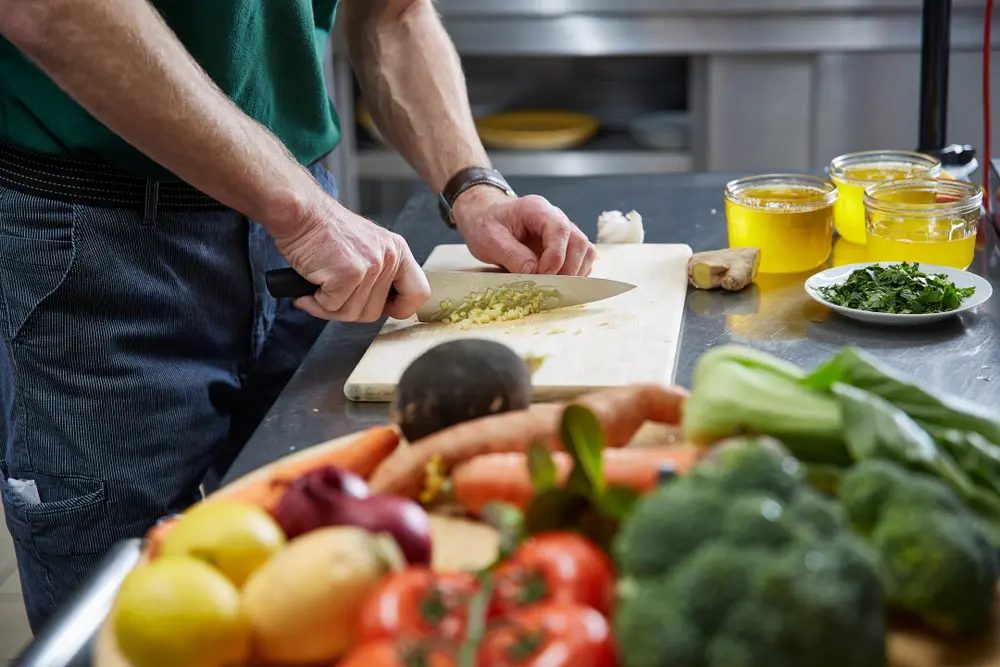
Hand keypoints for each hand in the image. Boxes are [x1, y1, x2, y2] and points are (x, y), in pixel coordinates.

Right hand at [272, 191, 430, 321]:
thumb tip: (377, 306)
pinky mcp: (348, 274)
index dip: (400, 308)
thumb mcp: (365, 246)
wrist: (300, 212)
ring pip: (352, 313)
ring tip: (317, 286)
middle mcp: (389, 257)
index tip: (380, 308)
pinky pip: (332, 308)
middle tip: (330, 295)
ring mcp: (370, 266)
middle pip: (375, 312)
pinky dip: (315, 302)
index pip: (418, 293)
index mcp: (397, 250)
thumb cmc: (323, 231)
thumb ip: (378, 273)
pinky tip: (309, 286)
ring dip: (328, 307)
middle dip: (348, 309)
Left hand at [452, 187, 595, 275]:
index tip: (543, 275)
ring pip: (585, 251)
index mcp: (537, 209)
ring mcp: (563, 232)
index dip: (555, 256)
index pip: (559, 230)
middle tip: (551, 287)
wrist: (484, 220)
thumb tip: (534, 273)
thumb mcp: (490, 240)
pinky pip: (581, 260)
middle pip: (579, 241)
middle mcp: (556, 218)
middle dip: (569, 268)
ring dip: (576, 273)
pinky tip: (559, 284)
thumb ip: (513, 256)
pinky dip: (575, 275)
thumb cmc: (486, 225)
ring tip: (556, 287)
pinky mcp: (564, 247)